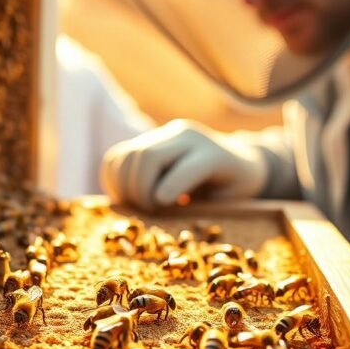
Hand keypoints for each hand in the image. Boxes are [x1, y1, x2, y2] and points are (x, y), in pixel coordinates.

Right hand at [100, 119, 267, 210]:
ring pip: (128, 155)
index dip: (170, 188)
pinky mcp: (147, 140)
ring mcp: (163, 135)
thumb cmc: (234, 188)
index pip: (186, 167)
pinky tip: (123, 196)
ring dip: (124, 186)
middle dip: (140, 189)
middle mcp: (186, 137)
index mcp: (213, 154)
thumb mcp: (231, 201)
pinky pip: (117, 156)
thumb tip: (163, 213)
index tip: (160, 206)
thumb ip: (202, 206)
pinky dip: (113, 178)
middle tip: (148, 211)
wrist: (236, 158)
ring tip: (136, 206)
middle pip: (147, 157)